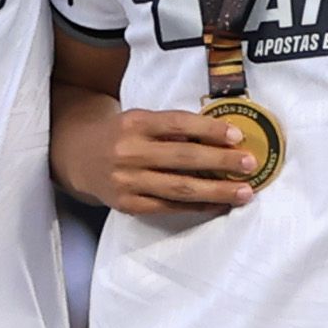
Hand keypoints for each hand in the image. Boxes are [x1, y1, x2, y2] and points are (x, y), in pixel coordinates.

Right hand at [102, 108, 260, 215]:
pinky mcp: (128, 203)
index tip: (236, 135)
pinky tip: (218, 205)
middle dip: (221, 162)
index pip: (178, 124)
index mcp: (135, 123)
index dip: (209, 130)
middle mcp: (129, 152)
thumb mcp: (141, 120)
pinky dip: (197, 207)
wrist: (78, 156)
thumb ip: (173, 128)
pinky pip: (168, 207)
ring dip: (216, 191)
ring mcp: (127, 180)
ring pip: (179, 188)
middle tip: (249, 164)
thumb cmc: (122, 135)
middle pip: (183, 158)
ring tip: (243, 192)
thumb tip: (222, 138)